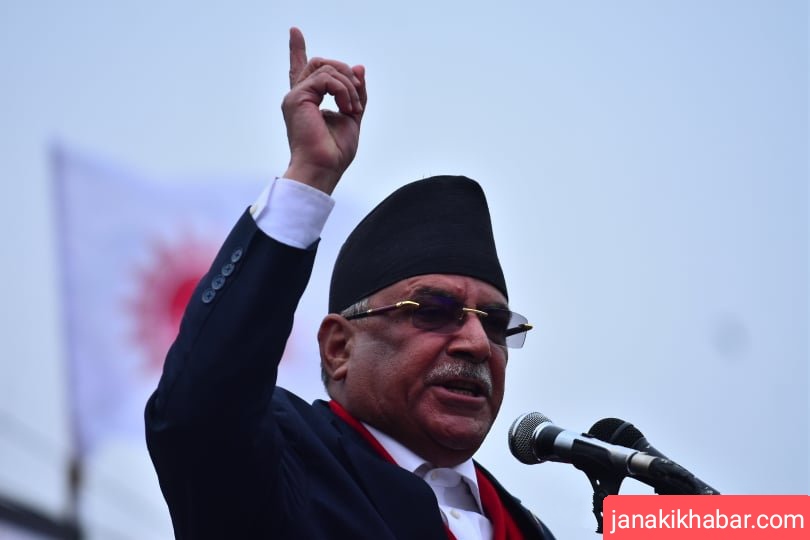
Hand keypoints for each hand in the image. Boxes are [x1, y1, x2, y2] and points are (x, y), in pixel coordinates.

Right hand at [282, 27, 366, 193]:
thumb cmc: (334, 152)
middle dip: (346, 75)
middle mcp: (298, 96)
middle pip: (321, 64)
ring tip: (354, 108)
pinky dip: (343, 90)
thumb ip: (356, 93)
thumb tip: (359, 67)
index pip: (301, 69)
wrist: (324, 168)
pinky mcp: (297, 98)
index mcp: (307, 101)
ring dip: (349, 86)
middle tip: (358, 98)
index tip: (294, 32)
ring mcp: (295, 96)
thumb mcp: (352, 117)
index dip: (297, 50)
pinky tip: (348, 108)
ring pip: (326, 68)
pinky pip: (326, 78)